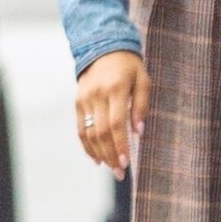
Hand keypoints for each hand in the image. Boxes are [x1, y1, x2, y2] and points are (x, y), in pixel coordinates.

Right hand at [76, 50, 148, 178]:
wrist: (103, 48)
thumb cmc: (129, 67)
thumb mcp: (143, 80)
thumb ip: (141, 105)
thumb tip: (139, 132)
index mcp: (115, 89)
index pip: (116, 124)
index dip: (120, 145)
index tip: (126, 162)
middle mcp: (97, 95)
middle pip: (101, 132)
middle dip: (110, 155)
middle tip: (120, 173)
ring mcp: (84, 99)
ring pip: (89, 133)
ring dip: (99, 154)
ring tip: (110, 168)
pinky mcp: (78, 103)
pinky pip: (81, 128)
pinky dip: (87, 146)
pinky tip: (96, 158)